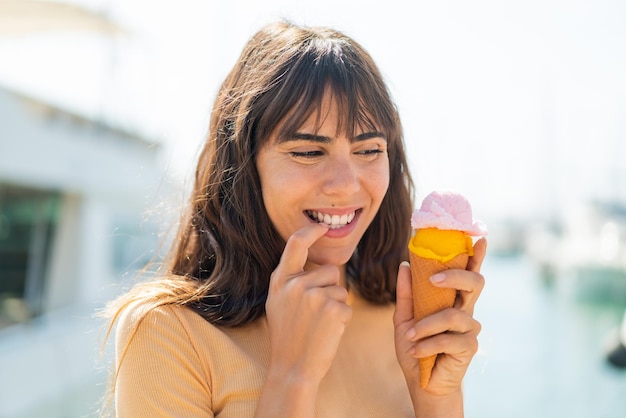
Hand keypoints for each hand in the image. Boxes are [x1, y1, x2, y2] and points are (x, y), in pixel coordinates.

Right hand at [265, 223, 352, 384]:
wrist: (292, 368)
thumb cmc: (288, 336)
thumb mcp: (278, 303)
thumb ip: (292, 281)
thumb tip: (315, 262)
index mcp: (280, 280)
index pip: (296, 243)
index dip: (310, 231)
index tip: (321, 227)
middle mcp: (296, 284)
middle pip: (329, 270)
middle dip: (329, 287)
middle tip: (313, 314)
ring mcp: (315, 296)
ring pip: (340, 288)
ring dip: (336, 305)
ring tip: (318, 324)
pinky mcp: (334, 309)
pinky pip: (346, 305)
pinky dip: (341, 319)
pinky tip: (326, 332)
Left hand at [394, 238, 486, 397]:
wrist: (421, 381)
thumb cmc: (416, 347)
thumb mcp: (404, 318)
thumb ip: (407, 293)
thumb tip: (405, 265)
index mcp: (452, 299)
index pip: (468, 273)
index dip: (477, 256)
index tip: (480, 239)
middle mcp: (466, 310)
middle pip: (474, 282)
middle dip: (454, 275)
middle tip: (432, 278)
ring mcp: (470, 328)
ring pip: (453, 315)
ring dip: (426, 325)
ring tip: (410, 335)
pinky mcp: (469, 347)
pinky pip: (448, 338)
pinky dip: (427, 344)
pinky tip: (416, 351)